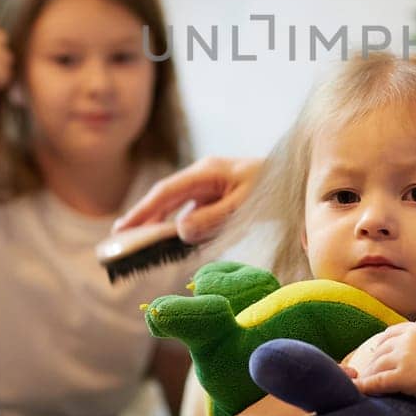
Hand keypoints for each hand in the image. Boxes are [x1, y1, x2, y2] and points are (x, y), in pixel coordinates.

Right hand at [112, 155, 262, 243]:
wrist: (296, 177)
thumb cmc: (272, 188)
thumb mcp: (244, 205)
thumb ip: (212, 218)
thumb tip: (179, 231)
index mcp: (206, 171)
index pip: (166, 192)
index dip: (142, 210)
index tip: (123, 228)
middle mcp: (203, 175)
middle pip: (166, 197)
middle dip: (143, 216)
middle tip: (120, 238)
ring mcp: (209, 185)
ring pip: (178, 206)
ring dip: (161, 224)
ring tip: (142, 243)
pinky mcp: (216, 196)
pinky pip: (193, 212)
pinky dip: (183, 227)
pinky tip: (176, 243)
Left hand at [347, 321, 415, 410]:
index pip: (392, 333)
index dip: (383, 344)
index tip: (378, 354)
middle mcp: (410, 338)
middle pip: (381, 349)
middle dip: (372, 361)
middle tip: (366, 373)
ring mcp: (404, 356)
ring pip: (376, 365)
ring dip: (367, 375)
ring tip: (361, 385)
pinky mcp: (401, 376)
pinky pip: (376, 381)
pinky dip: (364, 386)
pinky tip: (358, 392)